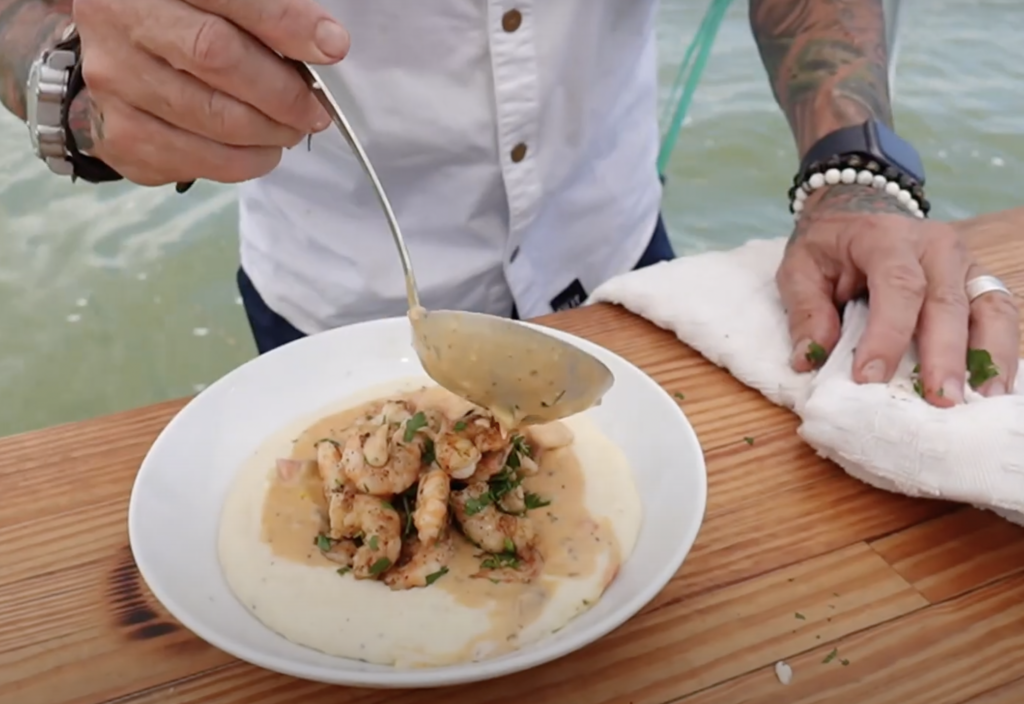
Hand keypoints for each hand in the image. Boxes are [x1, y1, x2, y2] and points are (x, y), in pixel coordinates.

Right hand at [70, 0, 349, 185]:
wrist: (114, 49)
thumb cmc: (181, 19)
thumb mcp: (216, 0)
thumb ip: (264, 9)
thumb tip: (326, 44)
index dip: (285, 23)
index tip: (332, 47)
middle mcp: (119, 22)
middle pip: (217, 58)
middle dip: (283, 91)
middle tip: (315, 109)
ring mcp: (112, 82)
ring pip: (210, 118)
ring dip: (269, 133)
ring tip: (292, 128)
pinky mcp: (116, 134)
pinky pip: (192, 160)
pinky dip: (241, 162)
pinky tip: (257, 149)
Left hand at [777, 184, 1019, 406]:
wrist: (859, 212)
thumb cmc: (829, 247)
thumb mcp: (800, 268)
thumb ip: (805, 312)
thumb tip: (809, 359)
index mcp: (886, 237)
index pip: (896, 285)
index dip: (886, 335)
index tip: (870, 377)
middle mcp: (936, 246)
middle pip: (947, 303)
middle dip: (944, 357)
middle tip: (939, 400)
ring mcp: (965, 262)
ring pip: (989, 308)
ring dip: (989, 358)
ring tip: (981, 400)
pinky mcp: (979, 281)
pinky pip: (1000, 315)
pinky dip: (1000, 353)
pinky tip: (992, 388)